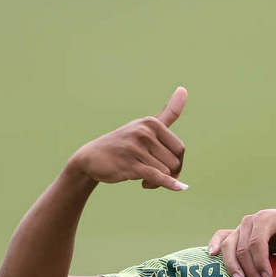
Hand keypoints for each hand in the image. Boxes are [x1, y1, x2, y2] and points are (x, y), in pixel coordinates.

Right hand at [67, 88, 188, 190]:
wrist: (91, 158)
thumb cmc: (126, 143)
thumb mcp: (146, 126)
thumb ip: (168, 112)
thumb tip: (184, 89)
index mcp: (151, 123)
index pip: (179, 149)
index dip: (177, 163)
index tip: (167, 167)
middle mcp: (144, 132)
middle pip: (174, 162)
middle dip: (168, 173)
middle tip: (151, 174)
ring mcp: (136, 147)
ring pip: (165, 172)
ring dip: (157, 181)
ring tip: (142, 177)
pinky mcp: (129, 163)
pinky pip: (156, 176)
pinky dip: (169, 184)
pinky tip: (180, 188)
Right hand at [208, 207, 275, 276]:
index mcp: (265, 219)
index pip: (256, 244)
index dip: (260, 263)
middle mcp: (249, 222)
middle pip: (241, 249)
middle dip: (250, 271)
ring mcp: (242, 227)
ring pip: (230, 247)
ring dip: (234, 267)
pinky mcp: (239, 233)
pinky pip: (222, 237)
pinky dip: (216, 244)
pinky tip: (212, 255)